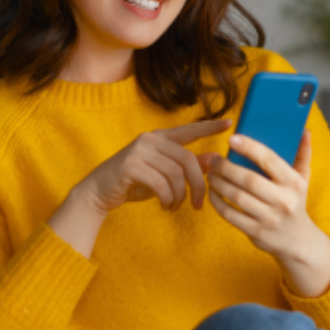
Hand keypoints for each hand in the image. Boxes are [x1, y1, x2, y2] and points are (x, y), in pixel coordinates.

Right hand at [79, 119, 232, 215]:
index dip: (209, 127)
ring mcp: (139, 150)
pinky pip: (161, 184)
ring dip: (180, 196)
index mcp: (160, 137)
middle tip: (199, 204)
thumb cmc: (135, 182)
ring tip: (174, 206)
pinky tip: (165, 206)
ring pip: (175, 174)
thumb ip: (188, 166)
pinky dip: (168, 199)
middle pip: (187, 160)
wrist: (99, 192)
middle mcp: (150, 139)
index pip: (190, 130)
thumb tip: (215, 160)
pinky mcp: (130, 166)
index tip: (230, 124)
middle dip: (197, 185)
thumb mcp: (165, 174)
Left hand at [207, 130, 329, 295]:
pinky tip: (212, 192)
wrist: (297, 240)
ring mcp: (269, 218)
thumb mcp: (303, 179)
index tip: (232, 139)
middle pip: (249, 180)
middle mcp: (284, 201)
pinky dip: (217, 202)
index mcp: (294, 183)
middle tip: (214, 159)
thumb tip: (305, 130)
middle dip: (226, 167)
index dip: (249, 148)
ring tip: (210, 173)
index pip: (270, 160)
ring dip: (219, 183)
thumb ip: (303, 154)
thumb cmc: (295, 202)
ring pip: (237, 197)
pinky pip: (230, 214)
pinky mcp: (256, 232)